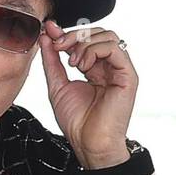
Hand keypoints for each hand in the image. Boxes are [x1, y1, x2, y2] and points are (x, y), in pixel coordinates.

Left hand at [39, 19, 136, 168]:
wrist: (89, 143)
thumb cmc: (77, 122)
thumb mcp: (57, 85)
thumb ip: (52, 61)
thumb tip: (47, 37)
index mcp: (95, 69)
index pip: (84, 40)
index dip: (66, 33)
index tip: (49, 31)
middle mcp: (109, 67)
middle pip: (97, 33)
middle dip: (74, 35)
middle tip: (59, 46)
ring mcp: (120, 70)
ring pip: (108, 36)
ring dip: (84, 44)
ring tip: (73, 64)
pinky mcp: (128, 76)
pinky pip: (115, 48)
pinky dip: (94, 51)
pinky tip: (83, 67)